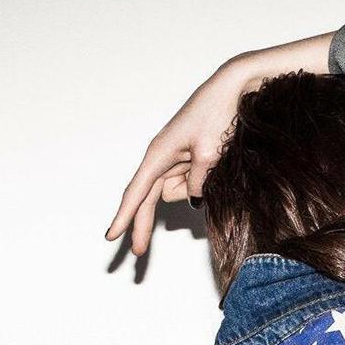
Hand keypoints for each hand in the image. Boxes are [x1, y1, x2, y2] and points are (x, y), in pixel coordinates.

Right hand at [104, 63, 252, 256]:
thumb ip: (199, 180)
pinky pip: (188, 183)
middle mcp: (161, 157)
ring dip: (190, 192)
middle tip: (138, 256)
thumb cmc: (218, 113)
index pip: (137, 192)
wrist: (232, 89)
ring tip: (213, 161)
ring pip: (172, 192)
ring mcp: (173, 159)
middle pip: (146, 200)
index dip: (124, 216)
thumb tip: (192, 198)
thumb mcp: (212, 152)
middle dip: (142, 225)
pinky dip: (198, 185)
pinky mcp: (187, 159)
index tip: (112, 236)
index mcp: (159, 154)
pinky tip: (214, 165)